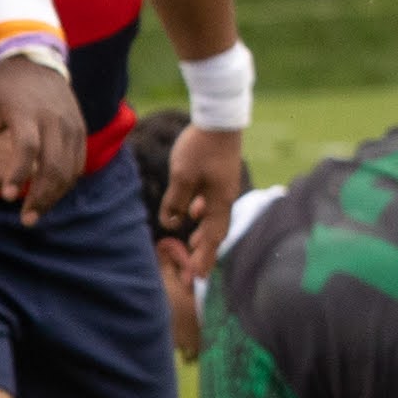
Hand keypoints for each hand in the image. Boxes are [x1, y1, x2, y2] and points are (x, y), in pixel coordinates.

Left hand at [0, 55, 85, 218]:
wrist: (34, 62)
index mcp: (25, 112)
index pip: (27, 148)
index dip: (18, 174)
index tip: (7, 197)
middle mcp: (53, 119)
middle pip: (54, 164)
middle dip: (41, 196)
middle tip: (26, 220)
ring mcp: (71, 123)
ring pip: (70, 168)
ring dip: (55, 195)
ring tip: (36, 213)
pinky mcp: (80, 128)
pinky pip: (78, 162)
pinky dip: (66, 182)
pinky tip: (50, 195)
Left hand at [157, 119, 247, 280]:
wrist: (219, 121)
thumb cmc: (200, 148)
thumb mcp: (181, 177)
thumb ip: (176, 202)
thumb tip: (172, 224)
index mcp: (220, 201)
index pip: (212, 237)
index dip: (204, 256)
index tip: (199, 276)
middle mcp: (226, 197)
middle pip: (216, 230)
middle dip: (206, 250)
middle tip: (198, 269)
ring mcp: (224, 186)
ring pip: (215, 216)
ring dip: (204, 232)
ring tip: (193, 243)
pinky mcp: (219, 176)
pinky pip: (212, 202)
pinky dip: (203, 213)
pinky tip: (193, 211)